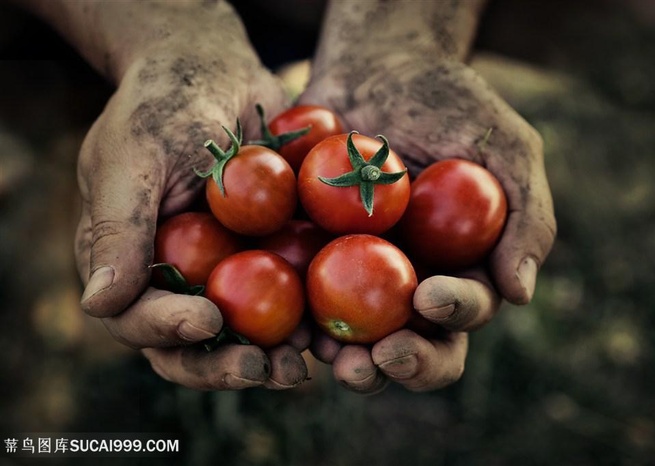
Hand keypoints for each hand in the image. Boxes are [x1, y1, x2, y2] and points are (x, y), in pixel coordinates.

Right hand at [74, 42, 308, 389]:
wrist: (218, 72)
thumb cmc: (164, 105)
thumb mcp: (132, 157)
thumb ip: (117, 229)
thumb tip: (98, 305)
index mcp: (130, 265)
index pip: (138, 318)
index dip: (167, 330)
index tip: (206, 318)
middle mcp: (177, 279)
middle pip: (193, 345)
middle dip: (224, 364)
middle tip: (261, 369)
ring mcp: (227, 273)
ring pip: (246, 335)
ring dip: (273, 358)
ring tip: (302, 364)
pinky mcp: (272, 260)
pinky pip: (291, 301)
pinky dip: (310, 322)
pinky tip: (333, 333)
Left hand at [300, 52, 555, 392]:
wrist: (377, 67)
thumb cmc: (450, 102)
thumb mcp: (506, 147)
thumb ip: (526, 217)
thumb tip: (519, 293)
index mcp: (460, 268)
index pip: (464, 311)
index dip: (453, 317)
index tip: (430, 297)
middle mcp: (409, 283)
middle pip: (411, 344)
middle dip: (400, 363)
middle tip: (380, 359)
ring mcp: (355, 276)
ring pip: (352, 339)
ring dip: (343, 359)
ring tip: (329, 356)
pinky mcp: (308, 259)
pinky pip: (299, 298)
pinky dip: (293, 319)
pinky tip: (285, 326)